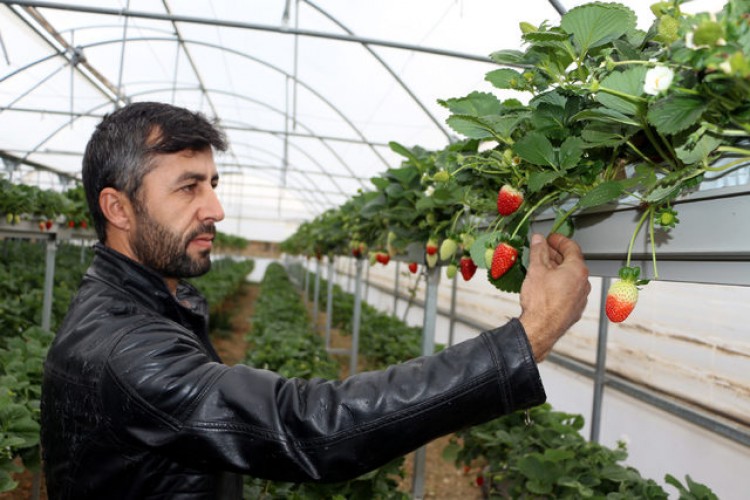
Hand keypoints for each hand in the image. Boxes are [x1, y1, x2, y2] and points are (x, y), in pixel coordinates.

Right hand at [519, 233, 590, 360]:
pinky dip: (559, 285)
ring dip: (558, 270)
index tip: (550, 238)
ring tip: (542, 268)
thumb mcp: (536, 269)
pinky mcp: (575, 310)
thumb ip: (539, 251)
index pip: (571, 247)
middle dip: (557, 255)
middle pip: (572, 262)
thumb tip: (538, 240)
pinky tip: (546, 286)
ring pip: (570, 278)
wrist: (540, 329)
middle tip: (543, 251)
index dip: (559, 240)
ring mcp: (581, 298)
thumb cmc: (540, 301)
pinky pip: (569, 292)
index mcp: (577, 270)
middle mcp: (584, 283)